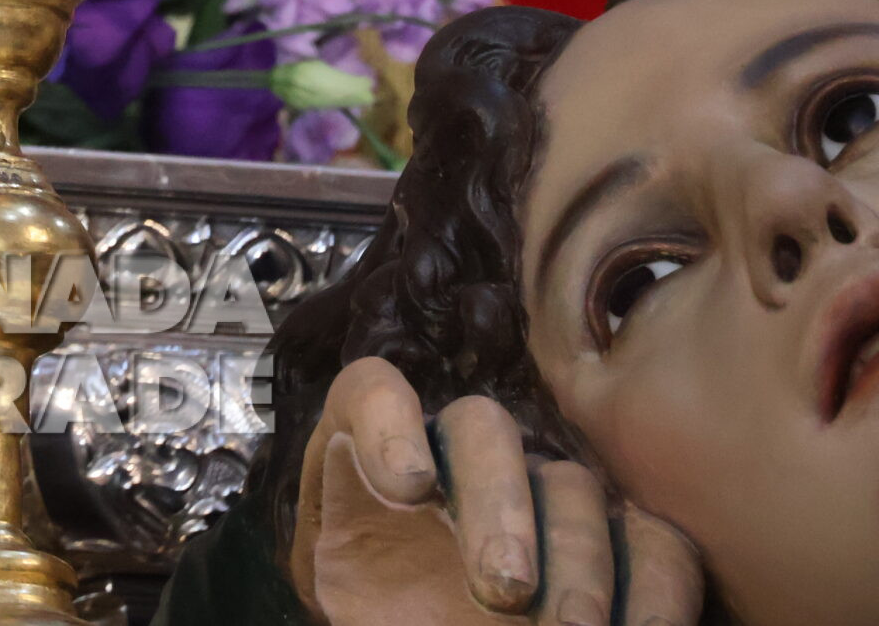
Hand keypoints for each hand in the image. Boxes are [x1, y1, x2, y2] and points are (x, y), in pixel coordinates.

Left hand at [289, 357, 704, 625]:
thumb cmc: (373, 609)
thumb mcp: (342, 589)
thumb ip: (349, 563)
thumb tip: (371, 565)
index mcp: (373, 444)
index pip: (372, 393)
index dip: (388, 423)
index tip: (405, 486)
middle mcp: (462, 447)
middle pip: (483, 431)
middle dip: (497, 507)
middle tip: (502, 588)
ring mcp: (545, 484)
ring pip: (572, 485)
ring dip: (575, 560)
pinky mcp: (618, 533)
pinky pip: (653, 543)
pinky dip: (654, 592)